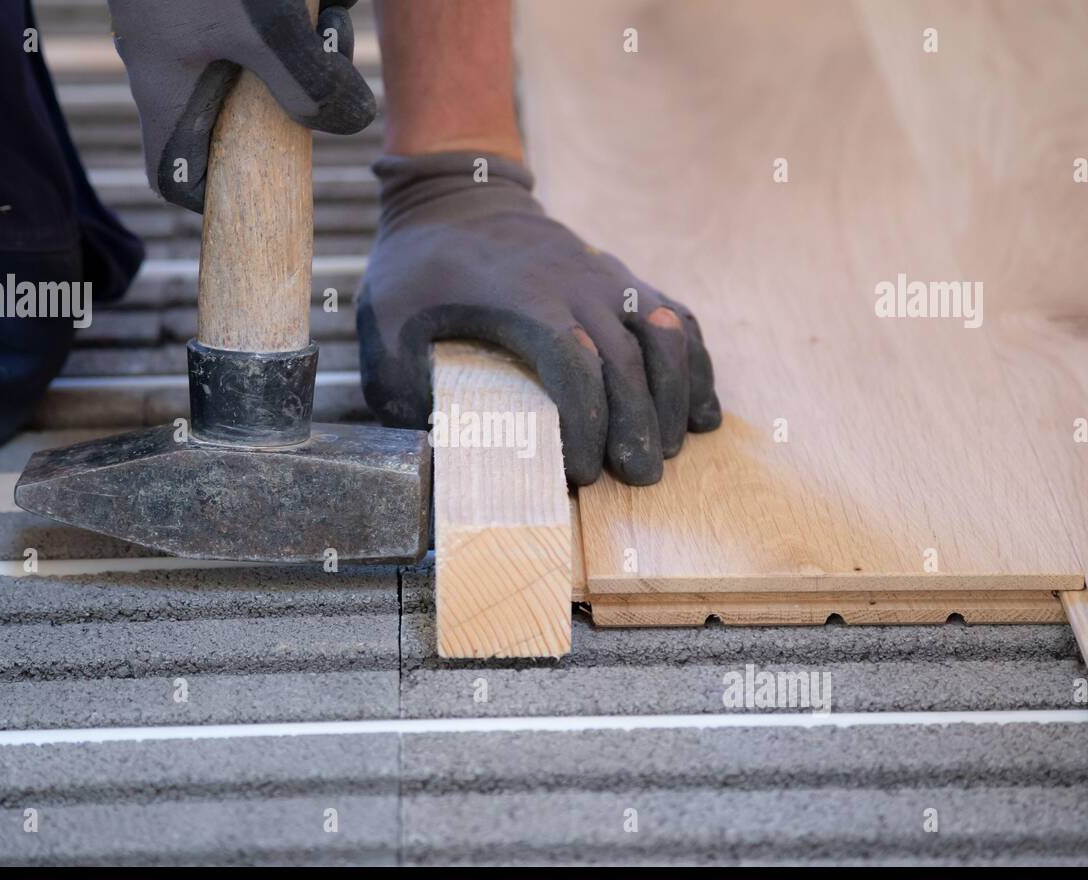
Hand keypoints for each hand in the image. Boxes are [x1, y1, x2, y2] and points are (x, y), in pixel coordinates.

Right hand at [108, 0, 375, 211]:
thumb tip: (349, 124)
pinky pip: (265, 18)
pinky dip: (298, 11)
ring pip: (256, 60)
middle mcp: (168, 54)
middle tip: (323, 71)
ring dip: (302, 46)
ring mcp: (186, 17)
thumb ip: (307, 84)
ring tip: (322, 14)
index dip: (211, 196)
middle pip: (229, 115)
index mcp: (163, 79)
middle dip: (286, 102)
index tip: (264, 188)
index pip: (171, 172)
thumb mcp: (265, 25)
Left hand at [357, 152, 720, 486]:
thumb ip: (399, 381)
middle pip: (627, 361)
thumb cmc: (419, 269)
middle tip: (641, 477)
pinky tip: (702, 412)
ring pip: (665, 337)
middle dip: (640, 425)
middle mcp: (578, 287)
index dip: (589, 423)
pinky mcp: (624, 280)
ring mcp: (608, 279)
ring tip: (674, 446)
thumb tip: (430, 445)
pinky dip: (697, 366)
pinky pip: (677, 320)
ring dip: (678, 396)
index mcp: (524, 301)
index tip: (584, 471)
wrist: (458, 195)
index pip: (575, 365)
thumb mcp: (385, 320)